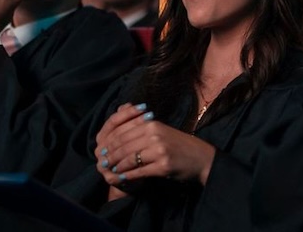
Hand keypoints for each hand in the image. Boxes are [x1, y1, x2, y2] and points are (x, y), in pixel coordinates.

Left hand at [95, 104, 215, 187]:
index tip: (101, 151)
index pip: (123, 132)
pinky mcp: (163, 166)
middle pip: (124, 146)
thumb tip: (117, 128)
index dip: (109, 143)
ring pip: (130, 159)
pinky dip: (129, 176)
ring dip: (118, 166)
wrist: (201, 157)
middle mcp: (155, 135)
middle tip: (102, 163)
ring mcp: (159, 150)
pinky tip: (123, 178)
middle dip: (110, 155)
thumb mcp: (160, 130)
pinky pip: (140, 171)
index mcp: (152, 124)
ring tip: (111, 171)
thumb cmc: (179, 144)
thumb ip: (141, 127)